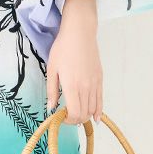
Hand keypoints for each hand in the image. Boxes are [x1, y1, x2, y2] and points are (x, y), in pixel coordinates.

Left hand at [46, 0, 102, 124]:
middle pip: (84, 114)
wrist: (79, 33)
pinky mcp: (100, 79)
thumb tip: (51, 108)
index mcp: (72, 86)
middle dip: (75, 119)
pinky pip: (101, 100)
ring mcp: (95, 84)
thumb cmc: (62, 48)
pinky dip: (98, 111)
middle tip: (66, 115)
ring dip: (85, 115)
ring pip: (93, 109)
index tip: (61, 117)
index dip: (68, 121)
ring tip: (76, 112)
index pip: (74, 114)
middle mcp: (86, 88)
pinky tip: (95, 117)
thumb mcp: (52, 69)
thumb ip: (52, 90)